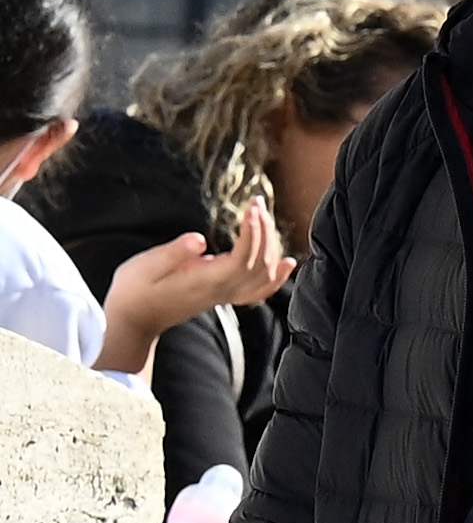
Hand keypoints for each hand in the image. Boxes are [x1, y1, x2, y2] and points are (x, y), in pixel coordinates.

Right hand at [95, 198, 290, 370]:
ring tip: (263, 216)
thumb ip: (173, 254)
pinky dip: (277, 276)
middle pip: (259, 262)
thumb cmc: (136, 289)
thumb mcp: (146, 266)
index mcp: (206, 281)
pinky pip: (259, 290)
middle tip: (257, 203)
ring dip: (270, 243)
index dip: (253, 233)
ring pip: (263, 274)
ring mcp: (226, 296)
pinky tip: (287, 263)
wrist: (135, 319)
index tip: (251, 209)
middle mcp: (222, 291)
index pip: (243, 258)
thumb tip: (199, 240)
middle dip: (263, 230)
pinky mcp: (224, 296)